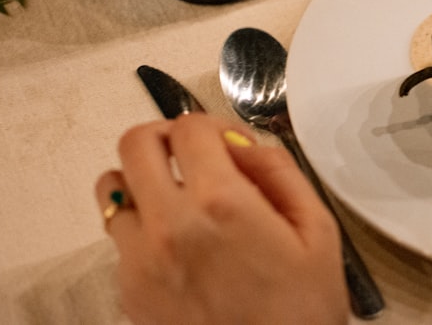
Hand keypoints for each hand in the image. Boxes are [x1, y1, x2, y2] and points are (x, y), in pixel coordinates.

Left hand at [95, 114, 347, 324]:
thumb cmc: (303, 310)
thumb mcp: (318, 230)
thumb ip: (280, 172)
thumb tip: (244, 146)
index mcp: (220, 203)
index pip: (189, 127)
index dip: (213, 125)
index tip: (231, 147)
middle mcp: (168, 224)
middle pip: (135, 144)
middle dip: (166, 138)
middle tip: (195, 157)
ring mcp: (139, 260)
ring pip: (113, 189)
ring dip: (143, 182)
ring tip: (179, 201)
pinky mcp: (128, 291)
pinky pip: (119, 238)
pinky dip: (142, 228)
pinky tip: (179, 248)